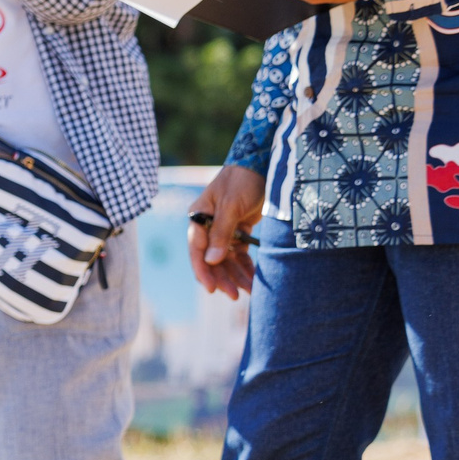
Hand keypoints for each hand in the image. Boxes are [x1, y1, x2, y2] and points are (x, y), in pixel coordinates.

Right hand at [187, 165, 265, 298]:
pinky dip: (245, 266)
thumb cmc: (242, 181)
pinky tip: (253, 279)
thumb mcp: (231, 205)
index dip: (203, 271)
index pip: (197, 250)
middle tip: (234, 295)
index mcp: (199, 218)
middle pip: (211, 259)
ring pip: (226, 260)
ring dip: (236, 275)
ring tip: (249, 291)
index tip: (212, 289)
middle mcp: (209, 227)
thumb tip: (212, 261)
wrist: (262, 164)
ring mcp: (224, 230)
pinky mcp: (239, 231)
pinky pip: (239, 254)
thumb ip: (222, 233)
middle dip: (223, 278)